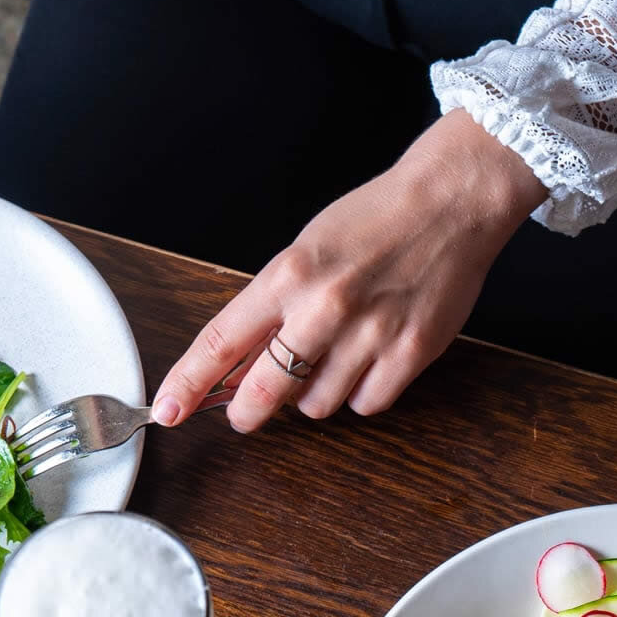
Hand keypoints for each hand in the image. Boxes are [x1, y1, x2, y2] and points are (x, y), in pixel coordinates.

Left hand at [152, 112, 546, 432]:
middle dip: (247, 411)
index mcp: (289, 274)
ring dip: (313, 395)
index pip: (221, 341)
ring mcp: (370, 333)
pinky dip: (360, 393)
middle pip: (264, 391)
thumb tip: (239, 364)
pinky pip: (366, 404)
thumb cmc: (376, 220)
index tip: (166, 409)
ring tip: (331, 360)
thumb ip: (272, 307)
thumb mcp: (307, 250)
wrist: (450, 202)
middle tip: (244, 415)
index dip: (187, 383)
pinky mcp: (409, 353)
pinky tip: (367, 364)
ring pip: (317, 406)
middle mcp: (324, 307)